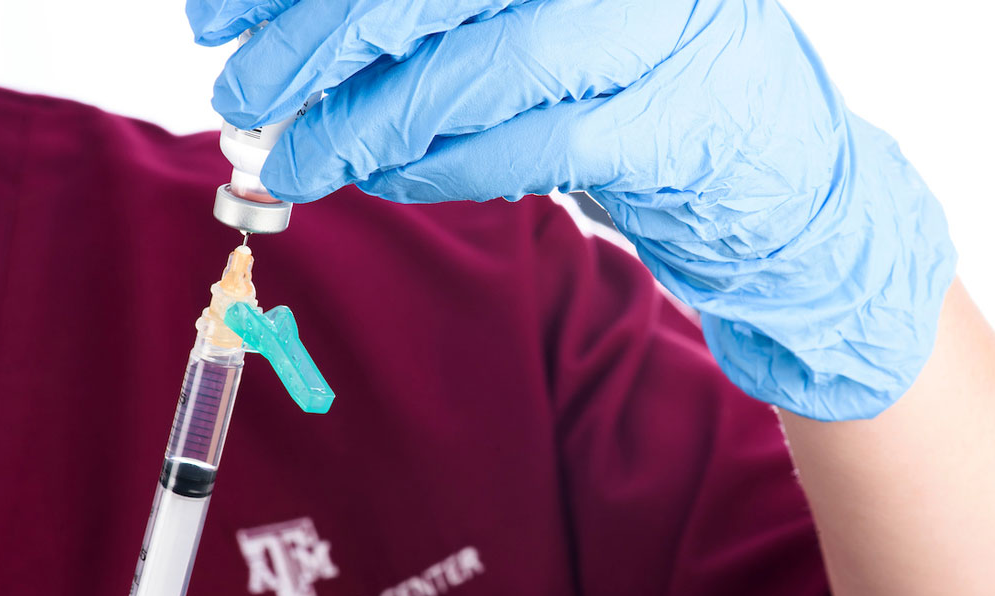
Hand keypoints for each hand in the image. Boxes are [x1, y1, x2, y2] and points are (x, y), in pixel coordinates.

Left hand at [188, 0, 956, 420]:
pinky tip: (390, 181)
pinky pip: (530, 147)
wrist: (777, 170)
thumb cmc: (635, 84)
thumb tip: (290, 38)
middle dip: (316, 41)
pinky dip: (444, 169)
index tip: (217, 15)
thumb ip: (435, 19)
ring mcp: (657, 28)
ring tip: (300, 160)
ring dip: (367, 123)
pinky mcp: (676, 123)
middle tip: (241, 97)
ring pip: (477, 69)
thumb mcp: (535, 22)